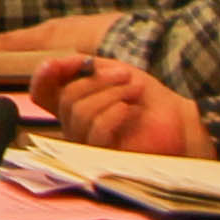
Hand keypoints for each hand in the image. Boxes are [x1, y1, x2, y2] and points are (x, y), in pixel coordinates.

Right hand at [32, 55, 205, 156]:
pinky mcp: (105, 157)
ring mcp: (88, 144)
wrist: (178, 119)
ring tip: (134, 89)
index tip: (65, 62)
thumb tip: (55, 62)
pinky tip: (128, 108)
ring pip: (79, 112)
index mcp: (74, 104)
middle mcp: (75, 126)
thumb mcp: (113, 73)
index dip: (44, 76)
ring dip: (110, 93)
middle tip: (125, 73)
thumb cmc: (148, 98)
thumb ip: (84, 67)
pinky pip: (95, 131)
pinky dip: (112, 113)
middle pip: (66, 98)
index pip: (41, 92)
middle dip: (97, 81)